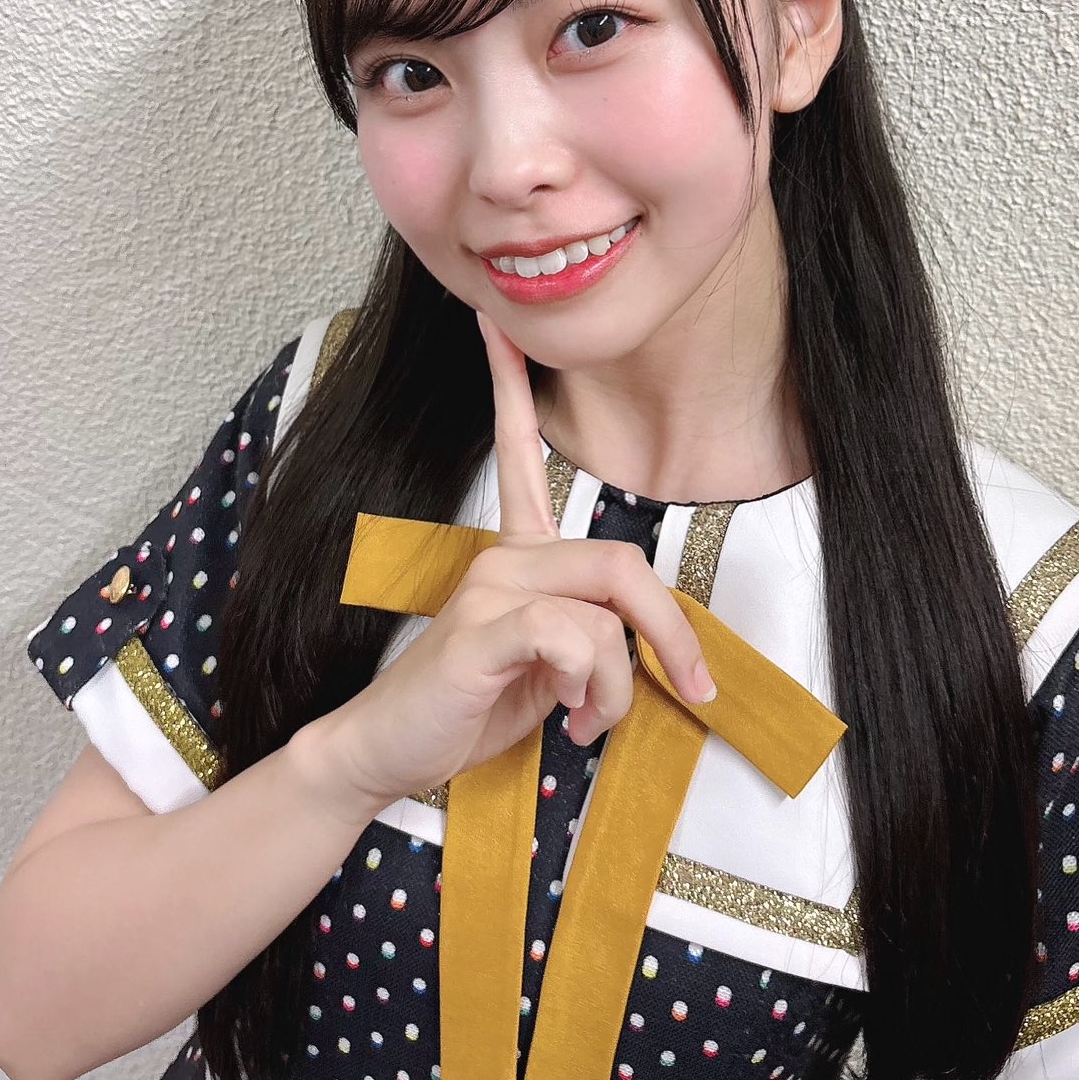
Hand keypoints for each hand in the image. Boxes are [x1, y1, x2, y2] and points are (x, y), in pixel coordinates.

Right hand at [309, 308, 716, 814]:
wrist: (387, 753)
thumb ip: (593, 636)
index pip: (518, 452)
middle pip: (623, 561)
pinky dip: (589, 686)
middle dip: (672, 632)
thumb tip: (652, 648)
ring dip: (618, 686)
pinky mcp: (481, 629)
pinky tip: (565, 715)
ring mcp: (489, 588)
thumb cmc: (468, 706)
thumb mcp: (550, 668)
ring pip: (607, 613)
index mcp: (515, 555)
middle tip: (691, 687)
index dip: (510, 386)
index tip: (497, 326)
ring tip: (589, 721)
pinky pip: (574, 636)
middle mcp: (501, 557)